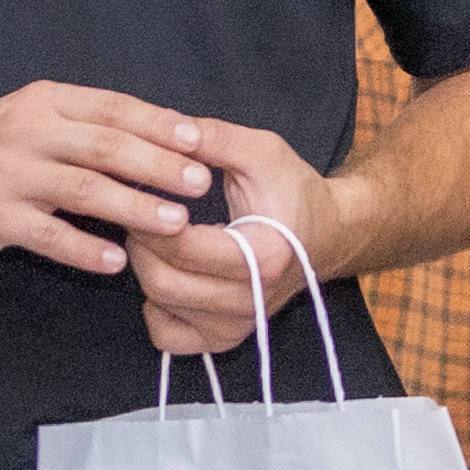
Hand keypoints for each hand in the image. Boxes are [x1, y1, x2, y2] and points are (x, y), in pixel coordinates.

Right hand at [0, 82, 210, 274]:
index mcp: (45, 102)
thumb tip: (168, 138)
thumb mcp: (36, 119)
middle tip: (199, 183)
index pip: (112, 107)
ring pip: (82, 190)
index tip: (200, 141)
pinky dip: (85, 249)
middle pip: (104, 146)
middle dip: (157, 164)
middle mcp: (26, 132)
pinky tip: (118, 260)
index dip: (158, 124)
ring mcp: (7, 176)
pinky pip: (48, 236)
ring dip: (133, 206)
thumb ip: (90, 126)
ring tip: (175, 222)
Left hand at [134, 118, 348, 358]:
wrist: (328, 236)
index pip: (182, 246)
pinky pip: (166, 336)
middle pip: (162, 280)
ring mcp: (240, 326)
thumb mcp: (262, 151)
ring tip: (158, 237)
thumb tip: (167, 129)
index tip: (144, 191)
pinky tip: (172, 276)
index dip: (150, 216)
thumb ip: (215, 138)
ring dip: (146, 267)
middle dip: (141, 242)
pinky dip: (156, 307)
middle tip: (144, 212)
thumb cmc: (293, 192)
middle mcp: (253, 301)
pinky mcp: (226, 340)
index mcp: (265, 256)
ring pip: (159, 304)